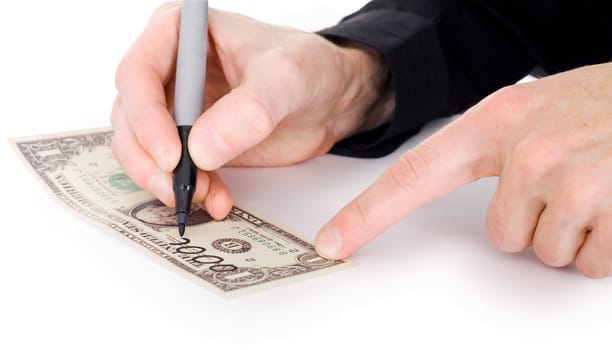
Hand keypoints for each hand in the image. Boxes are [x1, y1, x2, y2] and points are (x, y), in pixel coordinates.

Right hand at [111, 4, 387, 217]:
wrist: (331, 99)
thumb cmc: (309, 68)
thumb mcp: (286, 79)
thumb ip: (249, 109)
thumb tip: (201, 147)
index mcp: (180, 33)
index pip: (138, 74)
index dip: (145, 117)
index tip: (171, 155)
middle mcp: (169, 69)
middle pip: (130, 117)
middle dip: (149, 158)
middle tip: (178, 187)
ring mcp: (177, 107)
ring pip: (142, 148)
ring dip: (165, 179)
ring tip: (202, 195)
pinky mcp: (192, 140)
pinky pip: (173, 169)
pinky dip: (188, 188)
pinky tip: (216, 199)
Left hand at [316, 62, 611, 277]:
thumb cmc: (605, 107)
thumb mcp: (539, 113)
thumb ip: (498, 156)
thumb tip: (484, 215)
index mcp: (497, 122)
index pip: (413, 175)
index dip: (369, 213)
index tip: (334, 242)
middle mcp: (526, 148)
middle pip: (501, 236)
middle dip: (538, 223)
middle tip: (575, 182)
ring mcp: (569, 178)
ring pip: (545, 252)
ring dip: (576, 232)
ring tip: (603, 186)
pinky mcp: (610, 207)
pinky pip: (589, 262)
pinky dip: (608, 246)